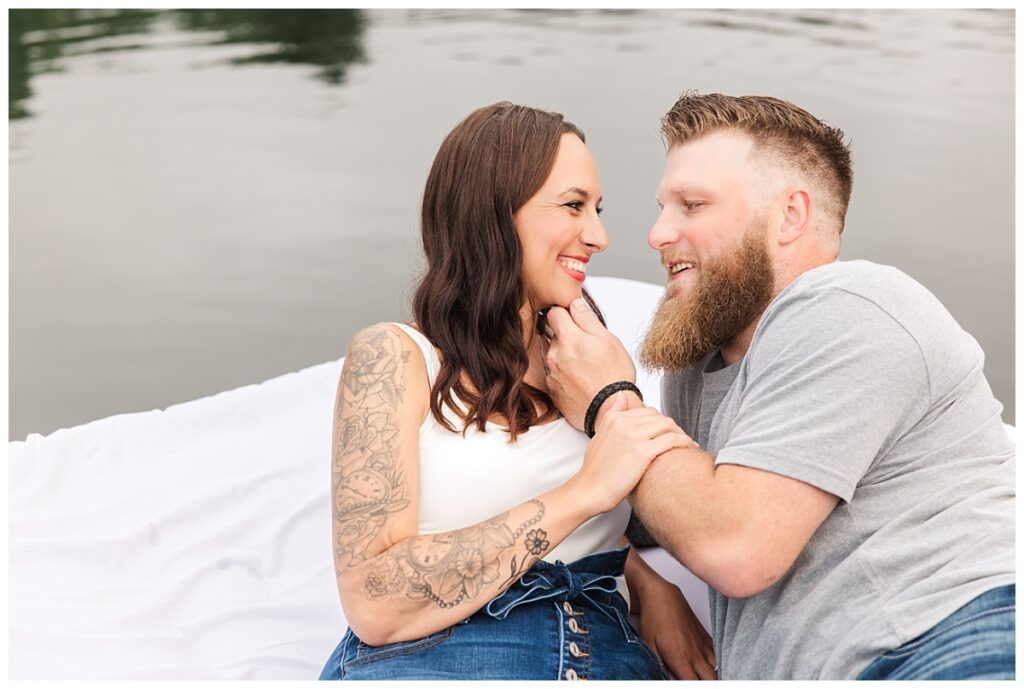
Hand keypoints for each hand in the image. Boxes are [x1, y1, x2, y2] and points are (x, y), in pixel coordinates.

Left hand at [542, 297, 636, 430]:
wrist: (610, 410)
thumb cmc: (614, 376)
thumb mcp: (608, 339)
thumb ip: (587, 319)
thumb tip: (575, 305)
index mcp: (568, 338)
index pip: (554, 313)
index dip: (565, 314)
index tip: (574, 319)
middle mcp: (554, 355)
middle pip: (555, 336)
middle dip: (568, 338)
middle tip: (588, 349)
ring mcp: (551, 374)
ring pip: (555, 357)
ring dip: (566, 358)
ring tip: (587, 368)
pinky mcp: (552, 391)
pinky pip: (555, 376)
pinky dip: (565, 376)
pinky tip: (582, 381)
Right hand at [572, 393, 696, 513]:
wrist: (589, 490)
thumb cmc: (594, 470)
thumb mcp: (599, 436)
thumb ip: (612, 415)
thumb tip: (621, 397)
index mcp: (614, 418)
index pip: (647, 411)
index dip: (661, 422)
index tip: (668, 432)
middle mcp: (624, 423)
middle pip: (659, 417)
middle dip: (672, 427)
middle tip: (680, 439)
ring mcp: (634, 436)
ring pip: (668, 426)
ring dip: (681, 433)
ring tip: (688, 444)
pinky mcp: (643, 452)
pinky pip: (672, 441)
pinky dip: (684, 442)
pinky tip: (690, 448)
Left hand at [638, 578, 716, 679]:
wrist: (661, 595)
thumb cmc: (653, 618)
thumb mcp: (649, 646)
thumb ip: (657, 666)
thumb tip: (662, 678)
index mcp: (681, 659)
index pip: (694, 685)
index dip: (693, 688)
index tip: (686, 686)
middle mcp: (695, 654)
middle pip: (711, 680)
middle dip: (708, 685)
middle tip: (697, 682)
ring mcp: (703, 645)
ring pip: (717, 669)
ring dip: (713, 677)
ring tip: (706, 678)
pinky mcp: (705, 637)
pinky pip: (717, 656)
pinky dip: (716, 664)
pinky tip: (711, 668)